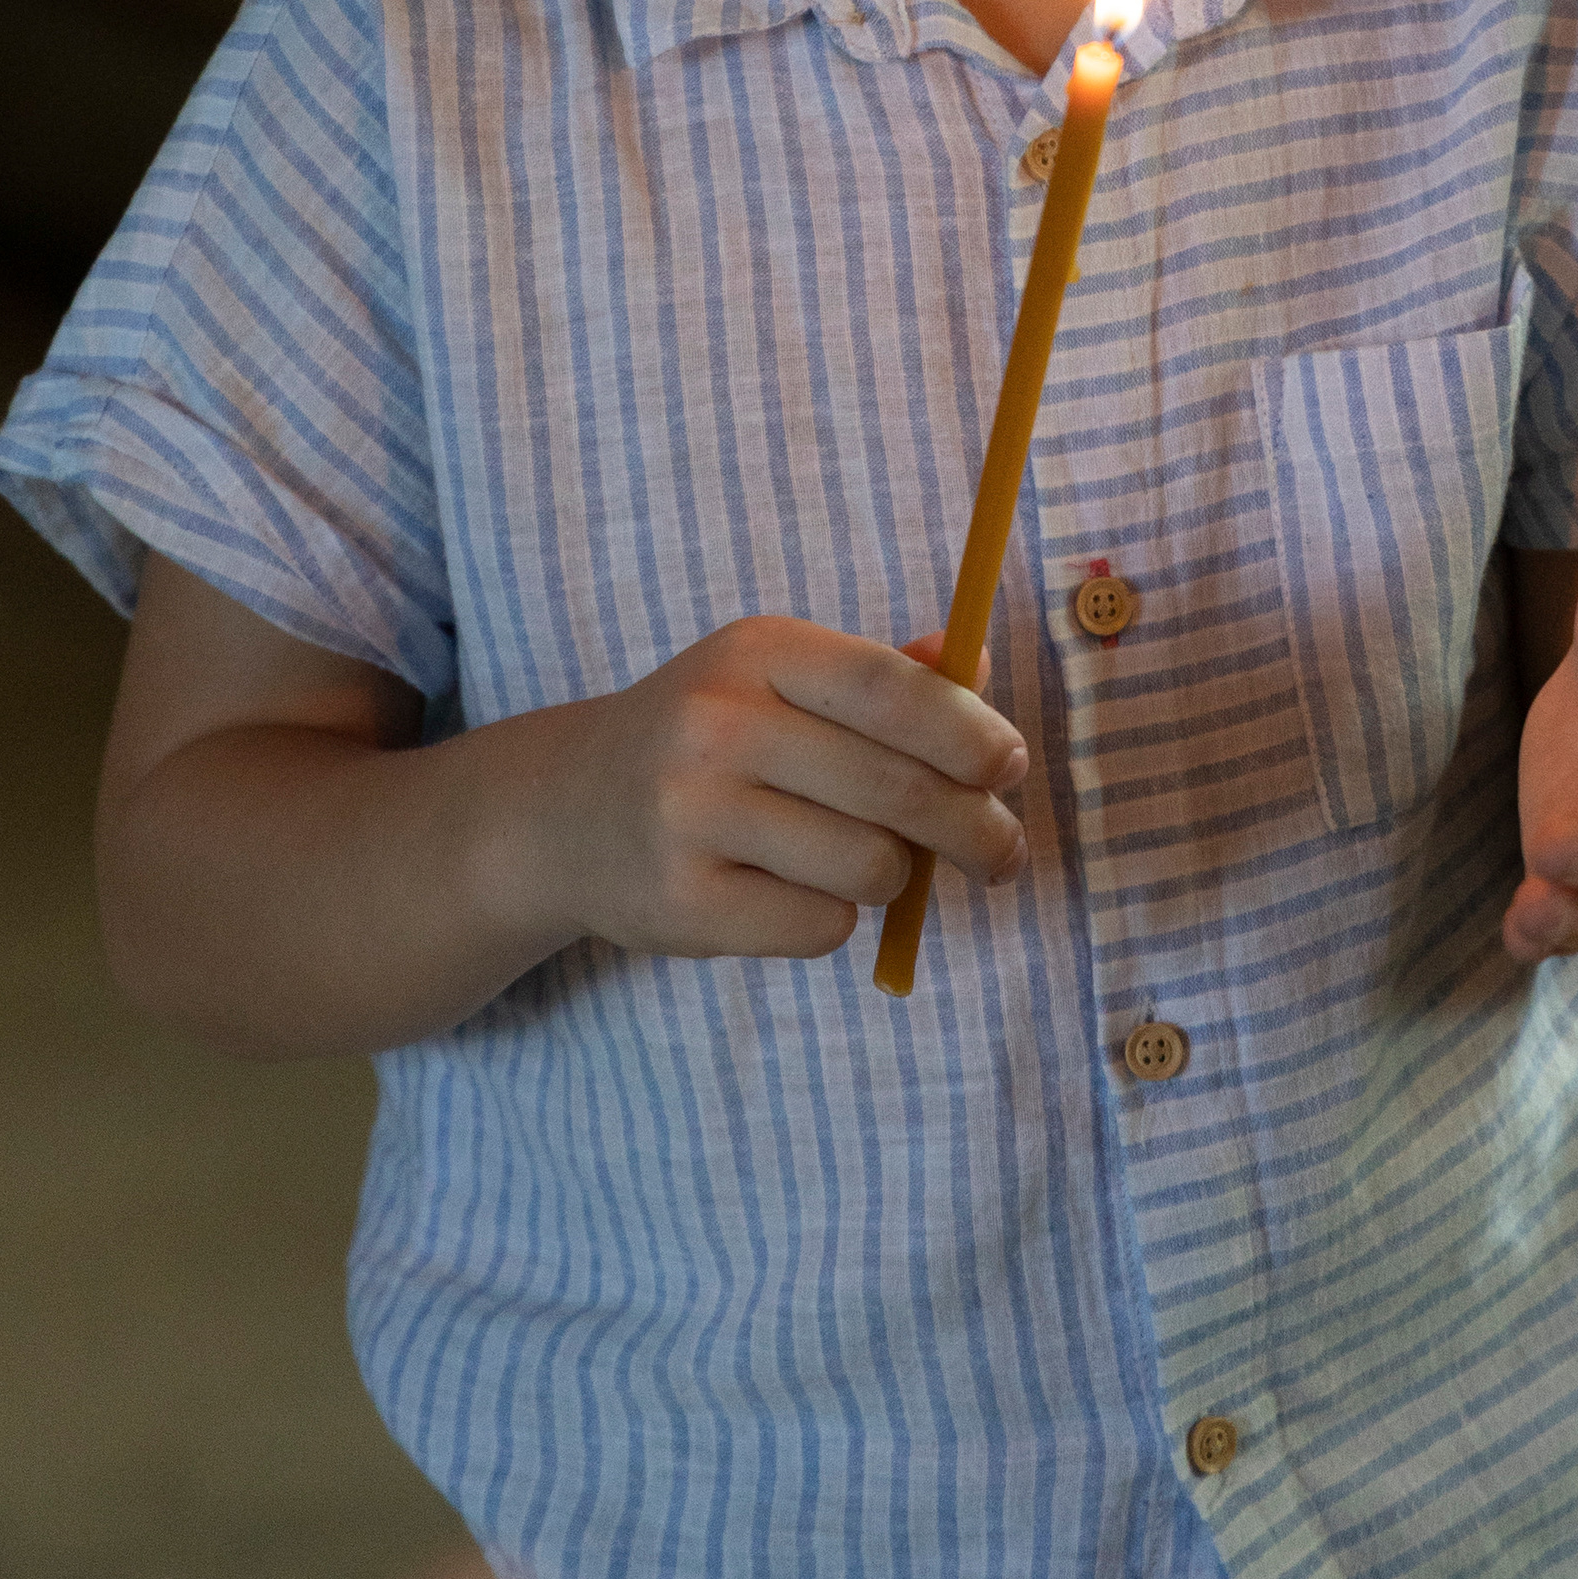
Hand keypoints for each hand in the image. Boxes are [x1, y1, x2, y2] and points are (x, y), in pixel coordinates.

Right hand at [517, 617, 1030, 962]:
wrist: (566, 810)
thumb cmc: (708, 737)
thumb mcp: (778, 677)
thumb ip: (882, 676)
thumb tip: (975, 666)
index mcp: (758, 652)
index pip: (890, 690)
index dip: (968, 732)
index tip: (1011, 768)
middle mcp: (718, 725)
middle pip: (896, 789)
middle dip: (973, 829)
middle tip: (1002, 852)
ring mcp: (693, 817)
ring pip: (868, 867)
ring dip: (893, 875)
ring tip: (867, 862)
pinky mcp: (683, 903)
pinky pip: (819, 926)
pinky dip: (832, 918)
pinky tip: (794, 892)